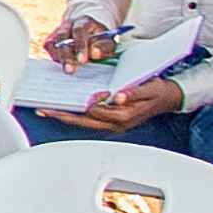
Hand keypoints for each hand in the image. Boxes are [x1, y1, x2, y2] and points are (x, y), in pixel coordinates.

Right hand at [44, 16, 118, 69]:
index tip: (82, 60)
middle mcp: (68, 25)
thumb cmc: (99, 39)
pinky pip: (48, 47)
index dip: (80, 45)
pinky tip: (61, 64)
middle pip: (62, 37)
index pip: (79, 30)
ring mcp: (57, 32)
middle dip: (66, 55)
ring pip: (53, 43)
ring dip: (59, 57)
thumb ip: (104, 47)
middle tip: (69, 70)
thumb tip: (94, 53)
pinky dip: (54, 56)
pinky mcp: (51, 40)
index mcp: (84, 22)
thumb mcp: (108, 42)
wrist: (89, 34)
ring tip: (67, 69)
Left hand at [56, 75, 183, 133]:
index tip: (89, 94)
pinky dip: (74, 115)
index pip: (98, 112)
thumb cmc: (158, 91)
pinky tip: (63, 109)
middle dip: (63, 116)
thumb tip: (117, 96)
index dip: (90, 103)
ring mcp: (112, 124)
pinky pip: (88, 120)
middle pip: (84, 121)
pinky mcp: (110, 121)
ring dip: (65, 116)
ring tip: (46, 111)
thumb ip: (134, 92)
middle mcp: (116, 123)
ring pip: (83, 122)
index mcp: (124, 115)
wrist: (168, 98)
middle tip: (44, 110)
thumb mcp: (150, 88)